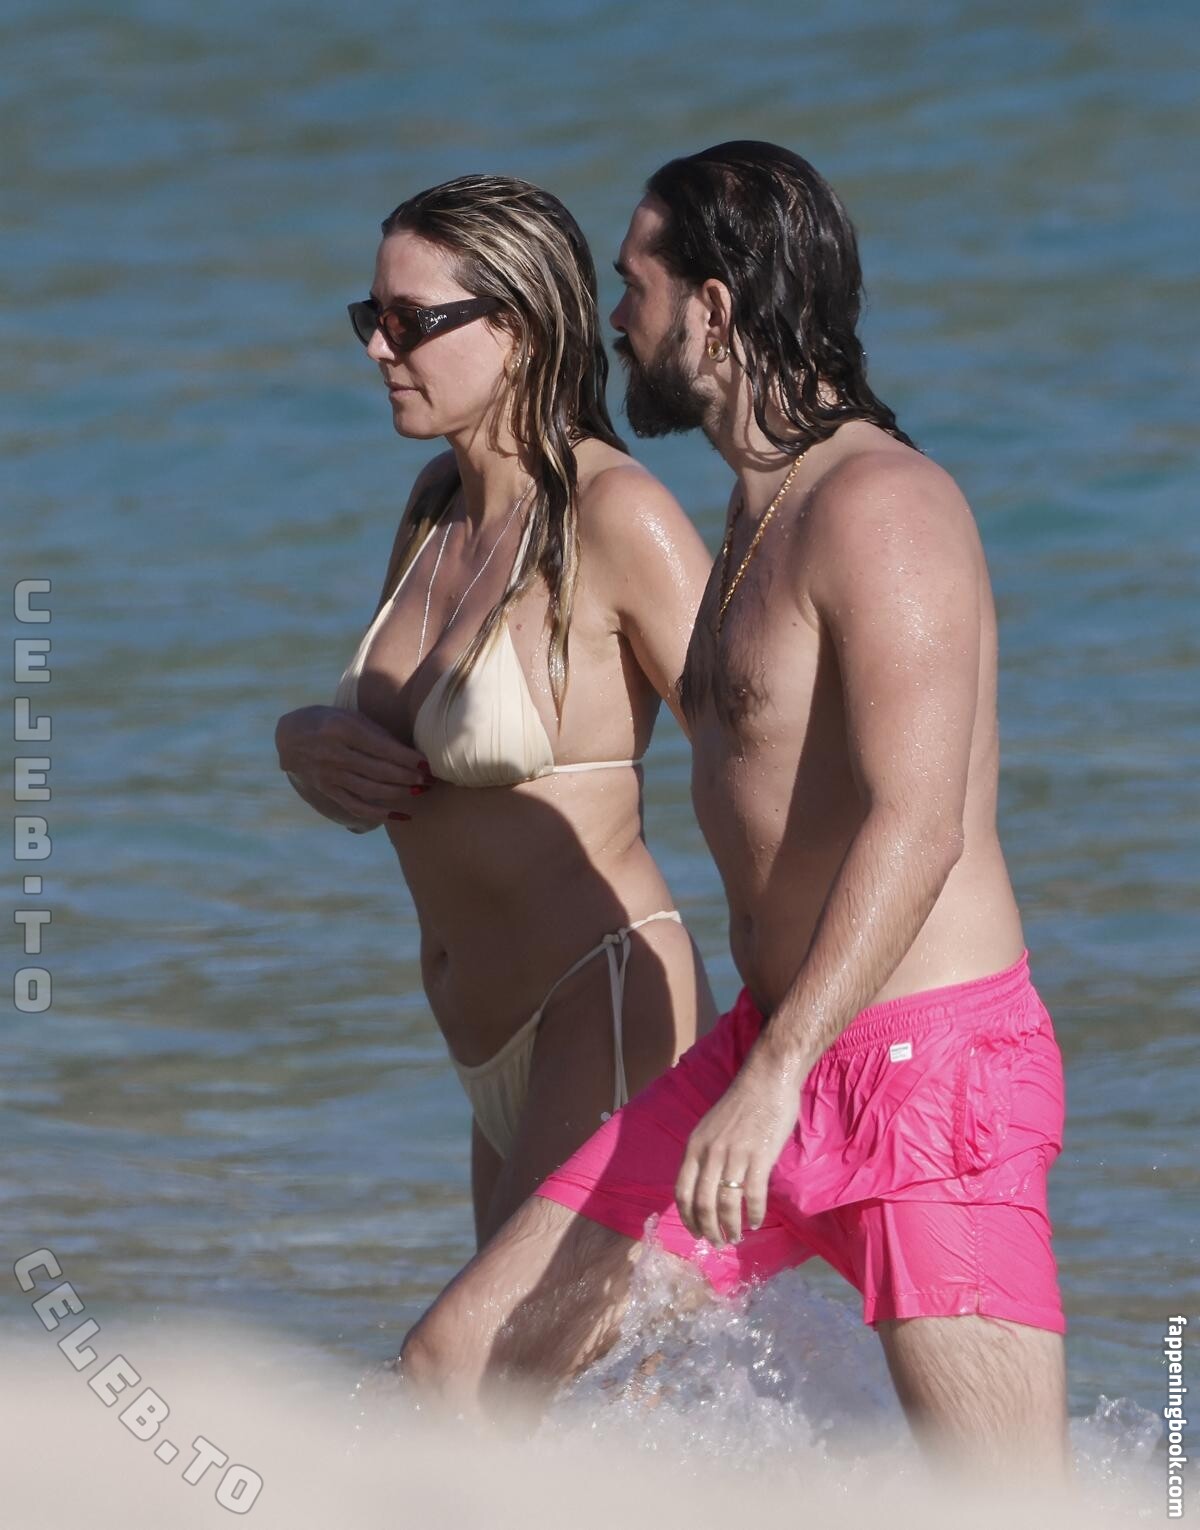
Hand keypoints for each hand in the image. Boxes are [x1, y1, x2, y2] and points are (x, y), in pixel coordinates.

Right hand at [275, 706, 434, 826]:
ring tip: (420, 791)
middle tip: (430, 780)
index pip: (382, 748)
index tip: (427, 764)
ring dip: (399, 793)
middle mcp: (334, 754)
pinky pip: (356, 807)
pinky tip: (400, 815)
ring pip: (371, 790)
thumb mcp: (352, 717)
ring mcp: (329, 775)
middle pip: (379, 771)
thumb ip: (378, 734)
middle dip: (408, 778)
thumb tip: (412, 755)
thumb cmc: (330, 721)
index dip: (407, 759)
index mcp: (342, 729)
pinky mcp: (327, 791)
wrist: (290, 736)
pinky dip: (380, 815)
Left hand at [674, 1042, 804, 1246]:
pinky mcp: (759, 1157)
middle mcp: (710, 1154)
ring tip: (736, 1237)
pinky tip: (755, 1222)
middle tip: (719, 1243)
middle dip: (709, 1229)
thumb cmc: (739, 1104)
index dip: (688, 1218)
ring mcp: (734, 1155)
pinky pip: (753, 1194)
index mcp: (694, 1147)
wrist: (765, 1081)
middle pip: (702, 1204)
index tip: (697, 1233)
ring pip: (726, 1203)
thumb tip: (705, 1187)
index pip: (682, 1192)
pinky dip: (753, 1213)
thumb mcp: (709, 1128)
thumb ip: (705, 1155)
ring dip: (730, 1227)